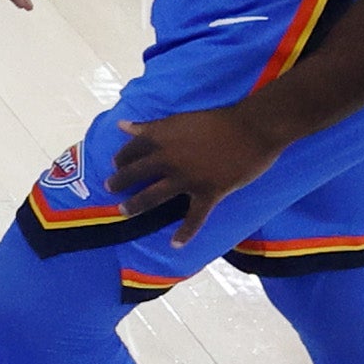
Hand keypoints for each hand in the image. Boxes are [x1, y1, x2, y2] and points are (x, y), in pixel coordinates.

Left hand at [109, 101, 288, 240]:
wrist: (253, 128)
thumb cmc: (217, 120)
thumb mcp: (178, 119)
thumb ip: (149, 126)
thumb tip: (121, 125)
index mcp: (161, 138)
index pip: (131, 150)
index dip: (120, 158)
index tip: (115, 165)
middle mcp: (168, 159)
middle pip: (135, 173)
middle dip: (119, 182)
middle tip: (110, 189)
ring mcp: (187, 178)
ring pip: (153, 195)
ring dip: (136, 205)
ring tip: (124, 211)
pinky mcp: (209, 192)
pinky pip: (194, 218)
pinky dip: (185, 233)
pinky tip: (175, 244)